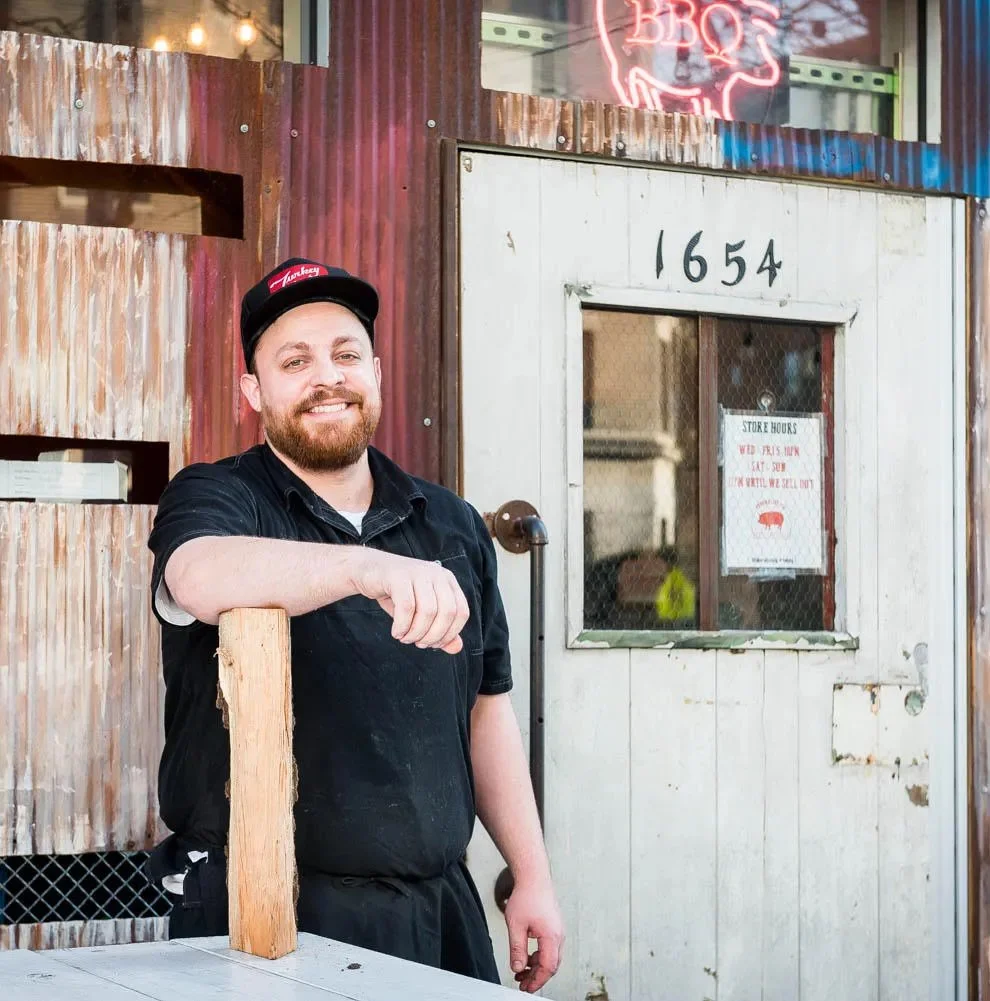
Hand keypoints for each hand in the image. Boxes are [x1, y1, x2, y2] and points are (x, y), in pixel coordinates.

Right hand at [350, 550, 469, 653]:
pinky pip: (406, 607)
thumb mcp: (421, 612)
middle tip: (418, 643)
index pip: (462, 612)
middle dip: (433, 636)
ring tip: (405, 638)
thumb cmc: (397, 594)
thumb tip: (457, 648)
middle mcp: (436, 574)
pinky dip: (402, 626)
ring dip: (416, 632)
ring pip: (428, 611)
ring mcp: (418, 572)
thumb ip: (441, 630)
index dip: (450, 634)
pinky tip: (396, 632)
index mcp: (447, 581)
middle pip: (447, 612)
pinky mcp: (398, 576)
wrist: (368, 571)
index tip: (434, 644)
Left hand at [504, 877, 563, 992]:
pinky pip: (549, 947)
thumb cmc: (526, 896)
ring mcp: (557, 930)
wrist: (533, 876)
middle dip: (537, 977)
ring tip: (521, 972)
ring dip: (536, 967)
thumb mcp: (516, 926)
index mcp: (551, 936)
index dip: (537, 981)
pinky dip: (538, 956)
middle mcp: (558, 935)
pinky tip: (527, 957)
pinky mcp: (553, 926)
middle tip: (523, 984)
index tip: (526, 988)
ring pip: (550, 957)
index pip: (548, 967)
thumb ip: (517, 950)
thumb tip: (518, 968)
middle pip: (551, 964)